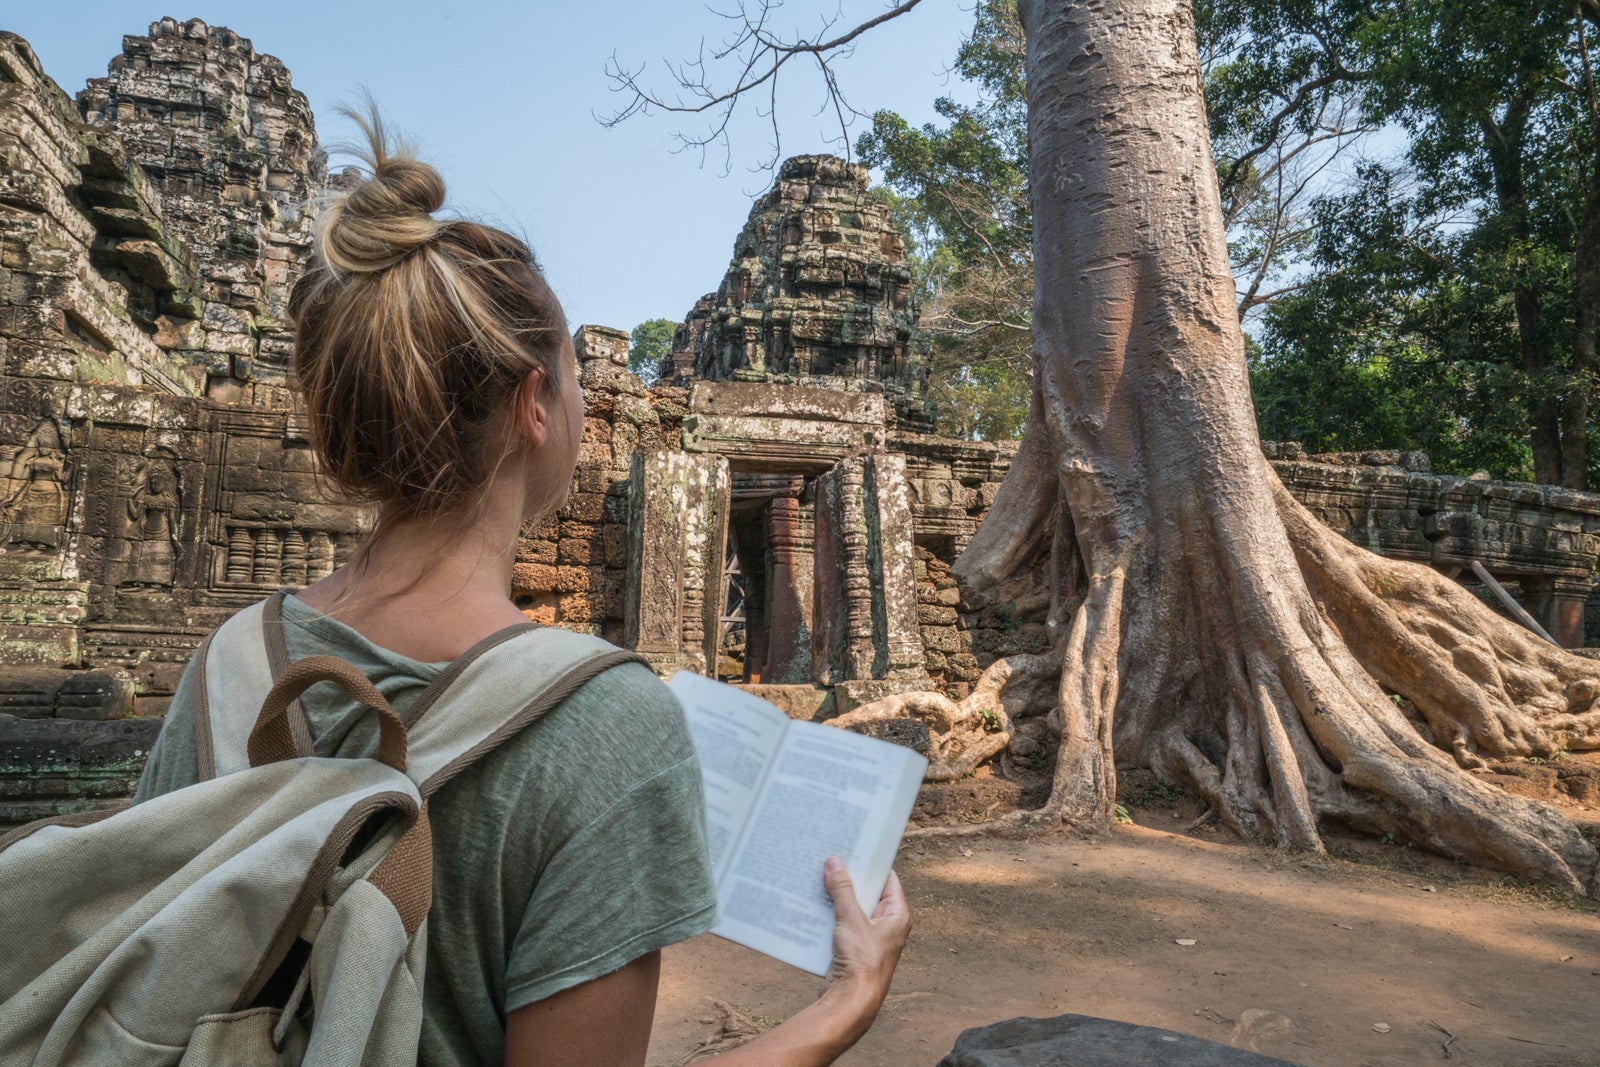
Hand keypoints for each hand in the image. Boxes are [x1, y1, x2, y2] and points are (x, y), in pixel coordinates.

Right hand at [697, 861, 910, 1064]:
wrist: (851, 1002)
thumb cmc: (862, 962)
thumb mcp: (851, 919)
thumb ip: (843, 890)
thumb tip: (835, 862)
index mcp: (897, 916)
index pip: (887, 879)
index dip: (872, 863)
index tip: (855, 846)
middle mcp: (887, 926)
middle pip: (867, 893)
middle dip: (849, 879)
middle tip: (831, 858)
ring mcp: (869, 939)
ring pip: (852, 909)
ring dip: (836, 897)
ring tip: (818, 877)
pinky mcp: (853, 950)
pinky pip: (841, 925)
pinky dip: (830, 915)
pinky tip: (812, 904)